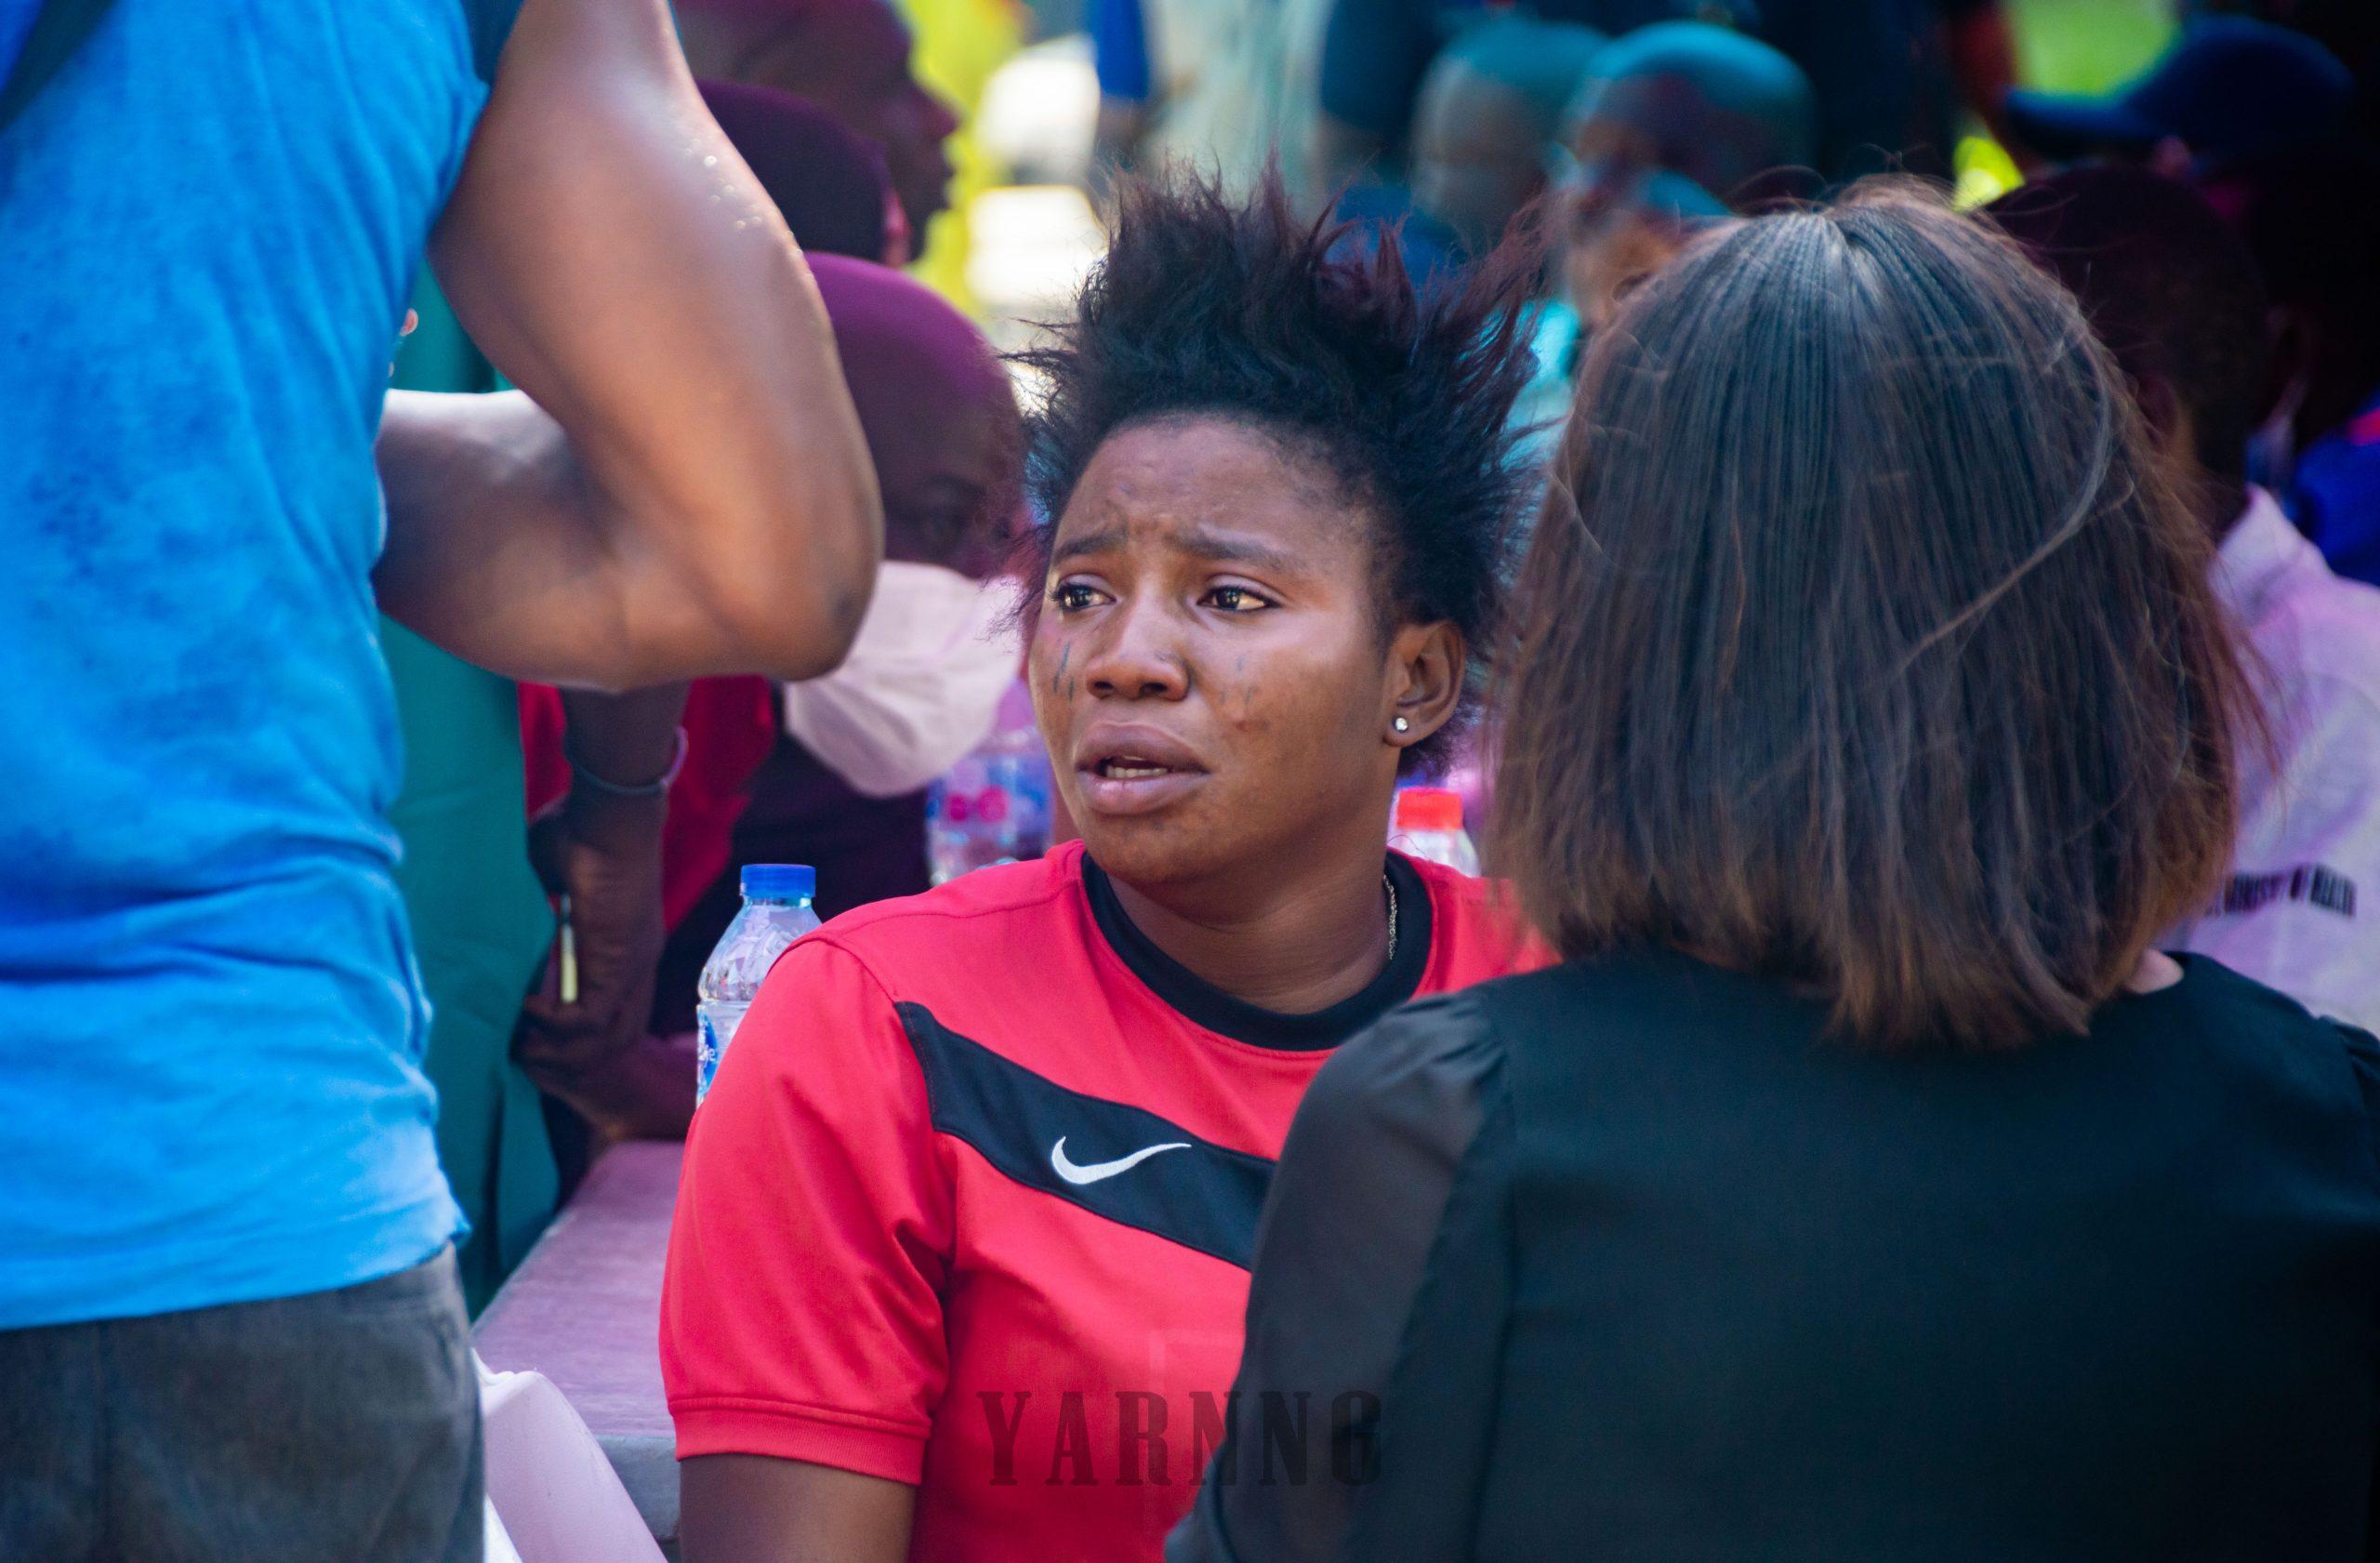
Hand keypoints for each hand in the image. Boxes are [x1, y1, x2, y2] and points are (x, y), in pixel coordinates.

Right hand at [514, 787, 668, 1135]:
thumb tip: (492, 929)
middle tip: (519, 1055)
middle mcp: (636, 966)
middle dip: (566, 1062)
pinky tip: (524, 1007)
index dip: (574, 1040)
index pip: (611, 1018)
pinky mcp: (621, 964)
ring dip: (557, 1052)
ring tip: (516, 1042)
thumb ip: (529, 914)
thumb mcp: (546, 882)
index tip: (528, 1041)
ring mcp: (634, 968)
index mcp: (623, 948)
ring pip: (607, 1043)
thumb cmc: (577, 832)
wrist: (608, 813)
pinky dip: (553, 1024)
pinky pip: (589, 1020)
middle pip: (616, 1044)